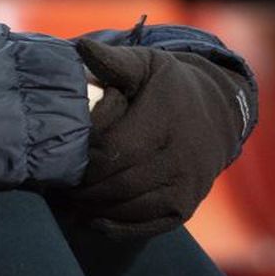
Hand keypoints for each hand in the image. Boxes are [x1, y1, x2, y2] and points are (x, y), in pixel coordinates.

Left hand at [67, 39, 256, 237]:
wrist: (219, 113)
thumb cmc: (169, 87)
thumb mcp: (147, 65)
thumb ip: (113, 61)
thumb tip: (81, 48)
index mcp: (165, 121)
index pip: (113, 151)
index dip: (82, 159)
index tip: (60, 158)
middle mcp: (180, 156)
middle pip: (117, 183)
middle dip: (82, 187)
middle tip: (55, 185)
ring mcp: (186, 185)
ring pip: (129, 208)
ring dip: (93, 208)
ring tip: (67, 201)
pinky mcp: (186, 207)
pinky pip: (147, 227)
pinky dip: (116, 227)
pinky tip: (92, 218)